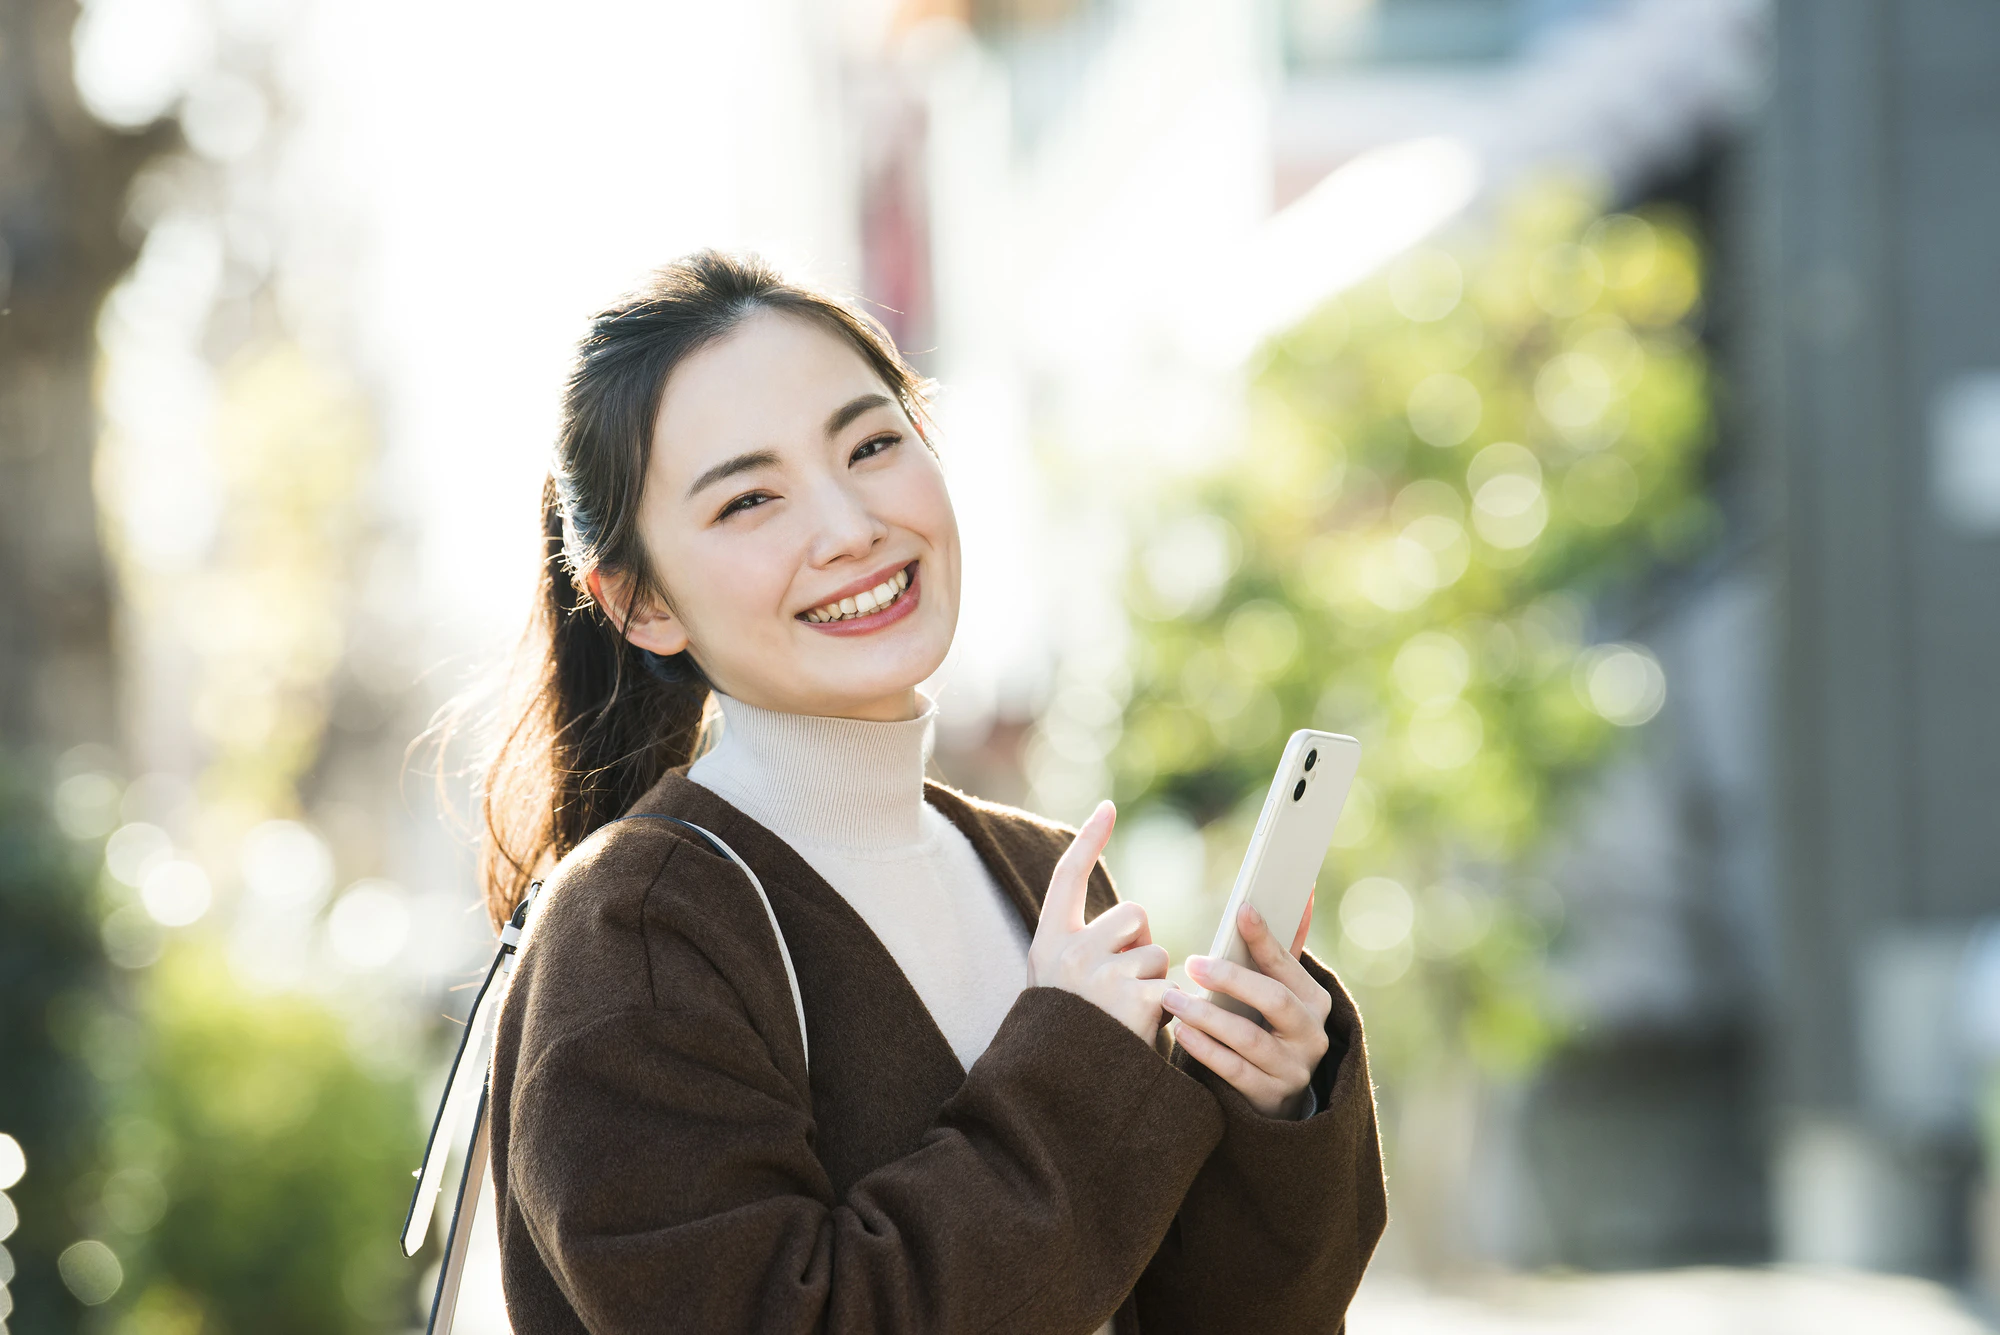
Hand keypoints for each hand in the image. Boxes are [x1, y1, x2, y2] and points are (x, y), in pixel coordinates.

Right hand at [1028, 800, 1171, 1046]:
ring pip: (1157, 952)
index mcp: (1048, 944)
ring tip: (1129, 1019)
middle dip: (1140, 947)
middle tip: (1122, 991)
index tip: (1108, 809)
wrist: (1058, 1097)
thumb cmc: (1068, 1043)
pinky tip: (1145, 1033)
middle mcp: (1070, 953)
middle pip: (1134, 916)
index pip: (1068, 878)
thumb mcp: (1059, 987)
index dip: (1089, 841)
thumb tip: (1138, 921)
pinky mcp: (1135, 1000)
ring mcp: (1101, 975)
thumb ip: (1086, 949)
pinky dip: (1168, 1010)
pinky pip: (1171, 986)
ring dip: (1154, 982)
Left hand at [1165, 892, 1330, 1118]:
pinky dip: (1206, 1050)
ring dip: (1207, 1017)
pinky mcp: (1270, 1097)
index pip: (1288, 964)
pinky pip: (1234, 1071)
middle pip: (1273, 1000)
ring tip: (1172, 998)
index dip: (1265, 937)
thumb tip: (1302, 890)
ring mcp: (1293, 1069)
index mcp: (1315, 999)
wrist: (1276, 1096)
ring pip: (1249, 1038)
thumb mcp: (1280, 989)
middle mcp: (1312, 1034)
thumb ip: (1282, 947)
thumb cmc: (1267, 1026)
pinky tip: (1182, 1033)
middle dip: (1232, 979)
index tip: (1241, 910)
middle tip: (1192, 963)